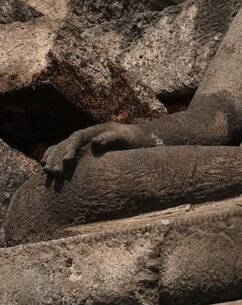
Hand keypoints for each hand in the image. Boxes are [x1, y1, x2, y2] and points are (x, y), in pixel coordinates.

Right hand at [41, 123, 158, 176]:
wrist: (133, 140)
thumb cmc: (129, 140)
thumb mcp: (124, 138)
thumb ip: (111, 138)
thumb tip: (95, 141)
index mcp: (92, 132)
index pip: (76, 139)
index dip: (70, 149)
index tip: (67, 161)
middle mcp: (83, 137)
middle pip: (65, 145)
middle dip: (57, 158)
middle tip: (54, 172)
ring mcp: (79, 144)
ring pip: (59, 149)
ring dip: (52, 160)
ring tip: (47, 173)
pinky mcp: (78, 152)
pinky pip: (60, 153)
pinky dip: (51, 159)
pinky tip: (45, 168)